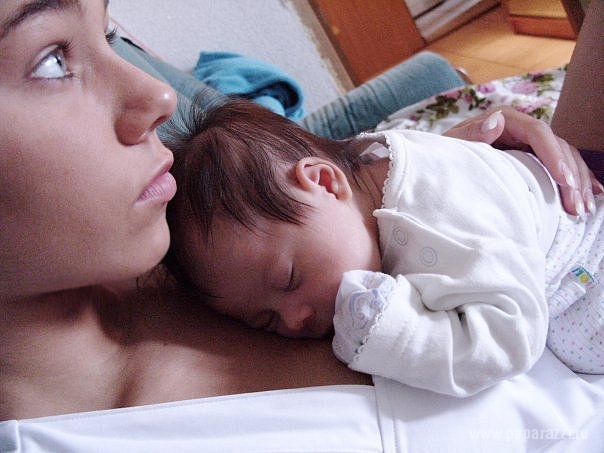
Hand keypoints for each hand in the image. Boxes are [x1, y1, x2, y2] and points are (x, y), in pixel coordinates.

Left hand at [443, 106, 601, 217]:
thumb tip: (495, 122)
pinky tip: (590, 195)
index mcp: (505, 119)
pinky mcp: (532, 158)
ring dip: (577, 183)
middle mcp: (521, 128)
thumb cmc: (443, 154)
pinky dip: (575, 181)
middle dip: (570, 176)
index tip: (563, 180)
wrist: (439, 163)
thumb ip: (471, 134)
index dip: (553, 155)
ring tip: (583, 208)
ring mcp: (529, 143)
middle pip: (557, 146)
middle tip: (576, 205)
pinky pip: (560, 166)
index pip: (538, 132)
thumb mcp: (452, 146)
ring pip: (564, 157)